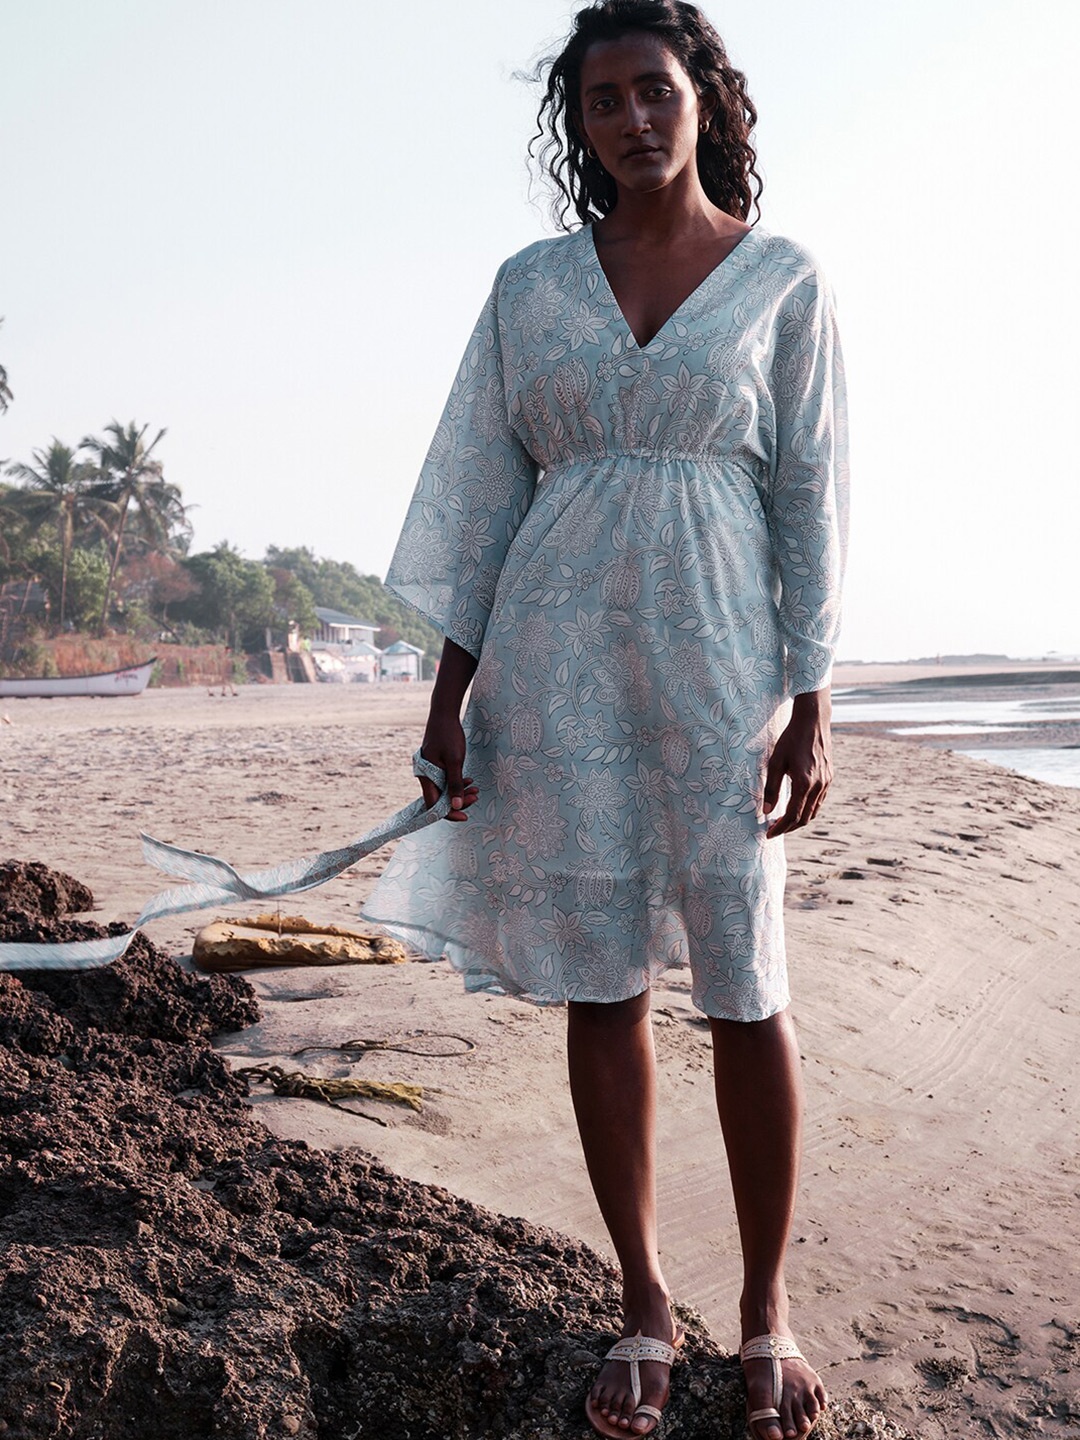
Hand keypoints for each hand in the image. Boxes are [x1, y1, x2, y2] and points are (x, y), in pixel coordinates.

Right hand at [419, 709, 477, 821]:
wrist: (444, 713)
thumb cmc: (448, 735)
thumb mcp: (455, 761)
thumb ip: (455, 784)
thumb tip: (456, 806)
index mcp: (426, 776)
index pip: (434, 805)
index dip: (449, 813)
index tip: (464, 817)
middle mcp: (426, 775)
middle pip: (440, 798)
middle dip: (458, 801)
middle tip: (475, 797)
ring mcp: (431, 770)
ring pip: (444, 789)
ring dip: (459, 792)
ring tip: (476, 790)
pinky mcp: (436, 765)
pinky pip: (446, 779)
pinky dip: (457, 783)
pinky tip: (469, 781)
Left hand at [763, 687, 831, 838]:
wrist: (813, 722)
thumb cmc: (790, 739)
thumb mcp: (775, 762)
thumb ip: (771, 788)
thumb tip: (766, 811)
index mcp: (804, 783)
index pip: (792, 816)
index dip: (780, 828)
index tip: (768, 834)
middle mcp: (818, 786)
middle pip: (804, 818)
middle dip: (788, 827)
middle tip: (773, 829)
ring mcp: (826, 782)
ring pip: (814, 811)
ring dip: (799, 820)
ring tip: (783, 821)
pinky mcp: (830, 777)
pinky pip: (819, 801)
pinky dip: (808, 809)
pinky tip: (796, 806)